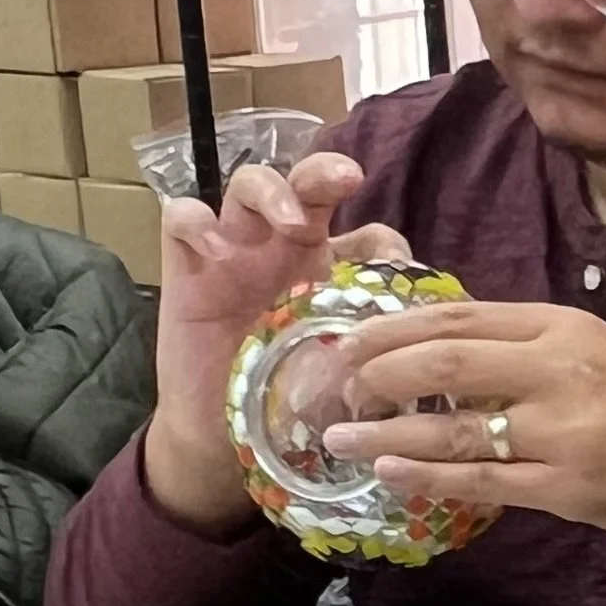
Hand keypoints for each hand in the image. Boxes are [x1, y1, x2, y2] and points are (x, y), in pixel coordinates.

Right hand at [148, 156, 411, 537]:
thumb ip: (371, 348)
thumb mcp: (335, 371)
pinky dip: (195, 221)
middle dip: (326, 173)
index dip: (384, 240)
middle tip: (347, 180)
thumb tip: (424, 339)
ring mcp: (233, 250)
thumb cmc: (278, 396)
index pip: (364, 233)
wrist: (218, 431)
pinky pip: (180, 218)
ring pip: (247, 185)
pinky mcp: (186, 266)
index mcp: (330, 273)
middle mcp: (283, 249)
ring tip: (288, 220)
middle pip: (305, 186)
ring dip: (271, 191)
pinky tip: (215, 250)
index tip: (396, 261)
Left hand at [322, 298, 605, 552]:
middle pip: (449, 360)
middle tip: (336, 387)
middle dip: (379, 373)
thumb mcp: (592, 352)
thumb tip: (434, 345)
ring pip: (456, 426)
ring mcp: (564, 431)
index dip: (394, 326)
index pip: (462, 315)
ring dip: (388, 431)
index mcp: (564, 327)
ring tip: (340, 437)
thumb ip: (522, 346)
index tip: (346, 338)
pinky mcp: (565, 486)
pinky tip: (391, 470)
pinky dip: (430, 475)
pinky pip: (481, 480)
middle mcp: (561, 371)